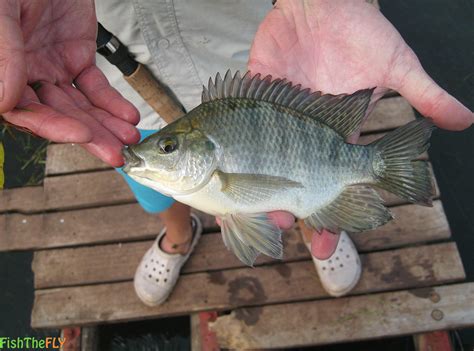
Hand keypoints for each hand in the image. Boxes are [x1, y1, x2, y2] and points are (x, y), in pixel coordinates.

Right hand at [0, 0, 139, 166]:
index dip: (53, 127)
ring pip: (83, 106)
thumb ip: (4, 55)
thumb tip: (5, 102)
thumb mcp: (1, 13)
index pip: (26, 112)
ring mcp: (54, 69)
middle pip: (61, 116)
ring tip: (129, 139)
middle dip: (91, 136)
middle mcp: (28, 76)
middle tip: (116, 154)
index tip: (81, 134)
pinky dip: (114, 103)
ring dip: (108, 125)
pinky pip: (97, 87)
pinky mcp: (78, 58)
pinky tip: (128, 116)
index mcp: (2, 71)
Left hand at [248, 0, 471, 257]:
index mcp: (334, 136)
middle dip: (288, 211)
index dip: (331, 217)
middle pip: (291, 183)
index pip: (333, 187)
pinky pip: (235, 129)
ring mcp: (273, 118)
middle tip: (282, 229)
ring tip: (252, 213)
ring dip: (254, 191)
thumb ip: (424, 94)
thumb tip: (465, 120)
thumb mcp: (395, 64)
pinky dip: (226, 150)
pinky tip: (220, 172)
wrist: (324, 1)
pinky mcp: (249, 96)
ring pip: (258, 163)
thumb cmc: (360, 31)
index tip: (325, 246)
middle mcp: (300, 135)